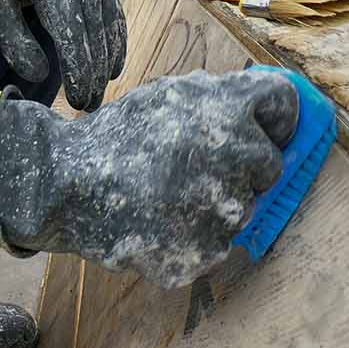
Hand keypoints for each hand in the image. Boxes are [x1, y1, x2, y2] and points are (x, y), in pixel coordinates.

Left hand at [0, 0, 125, 110]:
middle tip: (86, 109)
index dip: (77, 73)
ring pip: (110, 33)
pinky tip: (111, 68)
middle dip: (93, 78)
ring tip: (97, 96)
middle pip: (95, 41)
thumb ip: (14, 40)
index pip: (73, 39)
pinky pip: (117, 19)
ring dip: (106, 67)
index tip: (76, 101)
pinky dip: (117, 45)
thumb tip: (38, 74)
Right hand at [0, 70, 297, 287]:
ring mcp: (225, 211)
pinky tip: (160, 221)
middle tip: (193, 165)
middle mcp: (238, 157)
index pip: (283, 106)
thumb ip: (220, 96)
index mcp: (228, 110)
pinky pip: (217, 243)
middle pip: (269, 164)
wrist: (65, 184)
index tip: (258, 128)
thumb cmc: (117, 135)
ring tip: (167, 193)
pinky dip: (194, 236)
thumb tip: (264, 103)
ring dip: (215, 202)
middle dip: (241, 164)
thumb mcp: (168, 94)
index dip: (273, 117)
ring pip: (241, 208)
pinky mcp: (207, 253)